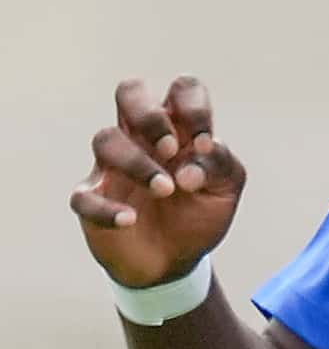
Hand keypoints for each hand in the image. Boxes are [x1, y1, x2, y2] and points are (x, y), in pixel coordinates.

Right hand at [70, 76, 244, 289]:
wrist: (174, 260)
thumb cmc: (200, 211)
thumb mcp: (226, 187)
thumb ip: (219, 165)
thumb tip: (189, 171)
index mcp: (178, 125)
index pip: (182, 88)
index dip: (194, 109)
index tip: (205, 145)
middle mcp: (141, 137)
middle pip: (130, 91)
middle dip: (149, 115)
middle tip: (169, 149)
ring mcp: (112, 166)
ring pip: (106, 138)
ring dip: (136, 163)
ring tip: (165, 190)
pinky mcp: (92, 199)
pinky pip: (83, 195)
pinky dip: (105, 208)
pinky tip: (130, 220)